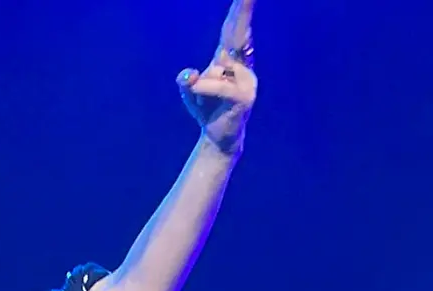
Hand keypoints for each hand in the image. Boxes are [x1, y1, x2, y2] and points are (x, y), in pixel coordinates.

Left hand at [177, 0, 257, 153]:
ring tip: (205, 100)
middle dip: (243, 12)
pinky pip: (218, 87)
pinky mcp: (244, 96)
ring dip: (201, 87)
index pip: (233, 29)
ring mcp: (246, 80)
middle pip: (239, 33)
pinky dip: (204, 91)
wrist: (218, 137)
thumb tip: (192, 75)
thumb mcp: (189, 92)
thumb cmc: (206, 109)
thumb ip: (186, 80)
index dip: (240, 10)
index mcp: (229, 59)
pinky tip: (199, 96)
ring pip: (214, 70)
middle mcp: (241, 65)